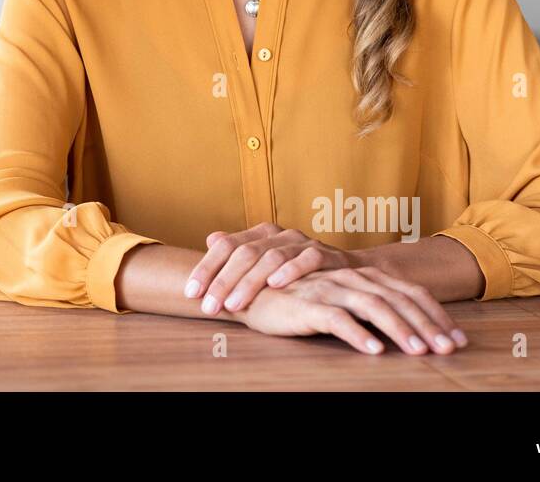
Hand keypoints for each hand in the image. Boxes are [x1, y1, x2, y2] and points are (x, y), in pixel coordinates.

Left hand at [185, 222, 353, 314]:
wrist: (349, 271)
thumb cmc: (299, 271)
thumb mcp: (267, 260)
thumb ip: (240, 251)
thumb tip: (209, 238)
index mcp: (261, 234)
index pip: (226, 245)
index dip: (206, 268)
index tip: (190, 293)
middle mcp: (279, 234)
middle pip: (244, 253)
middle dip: (223, 281)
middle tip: (208, 306)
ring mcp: (303, 242)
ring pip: (271, 257)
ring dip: (250, 282)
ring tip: (233, 305)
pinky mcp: (327, 254)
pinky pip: (307, 259)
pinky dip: (291, 270)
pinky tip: (275, 285)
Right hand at [240, 266, 467, 354]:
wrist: (252, 291)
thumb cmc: (301, 300)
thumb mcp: (342, 300)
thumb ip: (372, 308)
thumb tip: (414, 330)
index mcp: (364, 277)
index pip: (409, 292)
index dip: (436, 314)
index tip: (458, 339)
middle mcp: (351, 278)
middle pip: (398, 300)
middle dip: (428, 325)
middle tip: (449, 349)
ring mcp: (329, 289)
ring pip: (373, 307)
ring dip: (400, 329)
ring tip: (420, 352)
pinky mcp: (306, 304)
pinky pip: (336, 319)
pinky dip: (358, 334)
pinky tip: (375, 350)